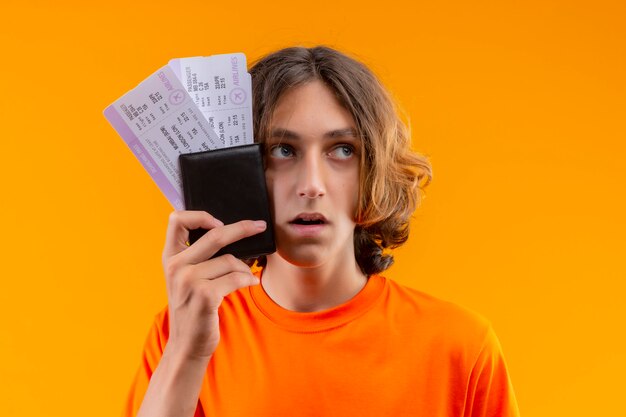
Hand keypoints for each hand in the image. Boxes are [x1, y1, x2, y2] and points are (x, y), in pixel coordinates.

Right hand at [161, 210, 265, 361]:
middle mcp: (176, 266)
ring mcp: (188, 281)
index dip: (200, 215)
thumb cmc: (193, 308)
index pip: (177, 220)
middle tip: (259, 226)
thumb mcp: (186, 279)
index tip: (219, 222)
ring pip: (231, 260)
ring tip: (247, 277)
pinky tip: (250, 283)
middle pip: (215, 235)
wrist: (187, 345)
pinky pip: (236, 278)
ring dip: (245, 268)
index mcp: (170, 257)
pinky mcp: (204, 295)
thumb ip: (199, 257)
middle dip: (242, 228)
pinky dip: (248, 280)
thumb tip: (235, 234)